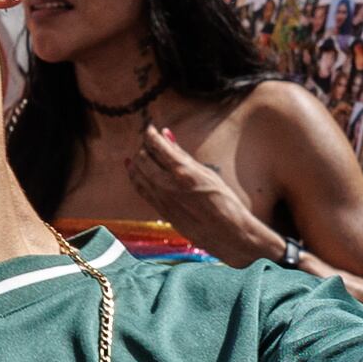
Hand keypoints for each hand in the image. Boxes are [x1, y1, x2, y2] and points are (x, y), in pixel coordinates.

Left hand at [128, 126, 278, 264]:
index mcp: (183, 171)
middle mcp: (168, 185)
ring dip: (137, 161)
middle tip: (148, 141)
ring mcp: (162, 199)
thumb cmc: (224, 201)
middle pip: (143, 158)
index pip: (157, 145)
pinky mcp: (160, 210)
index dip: (150, 133)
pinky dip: (135, 177)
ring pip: (138, 174)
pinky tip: (134, 171)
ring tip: (141, 153)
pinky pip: (141, 190)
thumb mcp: (206, 172)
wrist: (228, 234)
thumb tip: (166, 135)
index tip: (150, 127)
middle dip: (144, 147)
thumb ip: (182, 154)